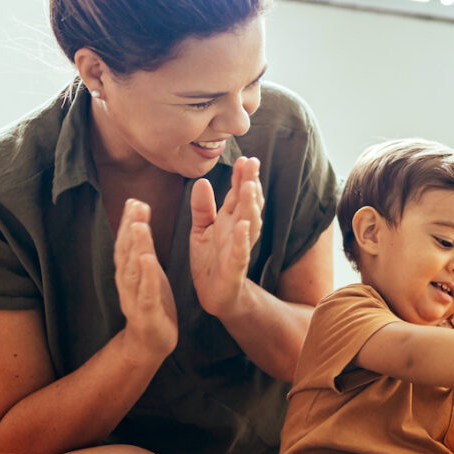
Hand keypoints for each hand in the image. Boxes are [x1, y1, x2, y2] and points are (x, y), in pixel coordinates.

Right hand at [114, 199, 177, 359]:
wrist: (150, 343)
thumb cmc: (152, 302)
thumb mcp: (148, 271)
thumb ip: (142, 247)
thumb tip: (138, 216)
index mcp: (129, 271)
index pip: (126, 242)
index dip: (128, 221)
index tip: (134, 199)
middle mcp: (127, 282)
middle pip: (125, 251)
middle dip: (130, 227)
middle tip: (135, 204)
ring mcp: (134, 298)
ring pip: (132, 269)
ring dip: (135, 246)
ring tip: (138, 225)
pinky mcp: (146, 313)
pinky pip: (145, 292)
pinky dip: (146, 276)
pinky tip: (147, 260)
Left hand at [190, 156, 264, 319]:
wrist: (213, 296)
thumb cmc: (209, 261)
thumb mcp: (201, 230)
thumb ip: (202, 207)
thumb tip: (203, 181)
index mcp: (230, 220)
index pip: (238, 194)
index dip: (242, 177)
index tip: (245, 158)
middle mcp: (238, 231)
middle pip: (248, 204)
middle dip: (251, 183)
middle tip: (253, 163)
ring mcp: (239, 248)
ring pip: (249, 224)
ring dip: (251, 206)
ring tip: (250, 187)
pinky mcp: (234, 268)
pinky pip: (241, 252)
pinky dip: (243, 239)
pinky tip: (244, 226)